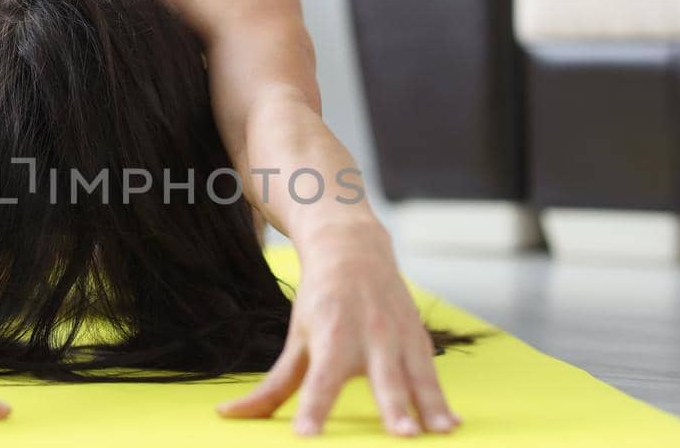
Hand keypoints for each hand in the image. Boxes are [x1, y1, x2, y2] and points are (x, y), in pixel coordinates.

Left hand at [217, 224, 455, 436]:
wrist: (354, 250)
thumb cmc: (320, 302)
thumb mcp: (296, 341)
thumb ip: (272, 387)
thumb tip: (227, 416)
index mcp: (331, 338)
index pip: (320, 381)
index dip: (314, 409)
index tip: (307, 436)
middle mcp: (368, 337)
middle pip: (381, 379)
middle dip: (393, 407)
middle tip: (403, 436)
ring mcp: (398, 338)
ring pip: (416, 378)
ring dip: (429, 408)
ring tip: (438, 434)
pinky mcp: (419, 340)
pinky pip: (432, 375)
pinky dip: (443, 401)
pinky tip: (452, 427)